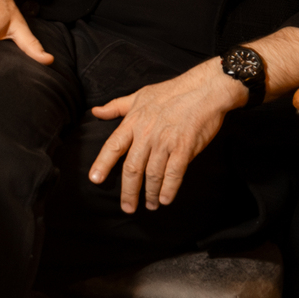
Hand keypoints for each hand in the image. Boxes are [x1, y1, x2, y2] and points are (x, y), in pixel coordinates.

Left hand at [88, 59, 247, 211]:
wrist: (203, 90)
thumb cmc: (171, 92)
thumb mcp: (138, 95)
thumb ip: (116, 107)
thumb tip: (96, 111)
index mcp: (133, 122)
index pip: (113, 146)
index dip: (102, 164)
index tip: (94, 179)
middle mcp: (146, 134)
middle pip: (131, 168)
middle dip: (128, 191)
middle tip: (127, 207)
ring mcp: (165, 142)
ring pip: (152, 174)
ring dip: (151, 193)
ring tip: (151, 205)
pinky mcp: (184, 148)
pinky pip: (173, 174)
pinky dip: (169, 189)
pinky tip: (166, 199)